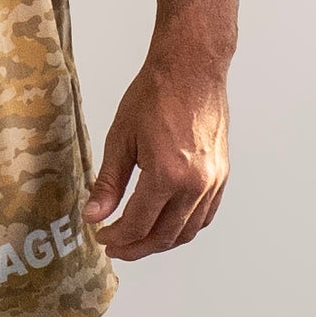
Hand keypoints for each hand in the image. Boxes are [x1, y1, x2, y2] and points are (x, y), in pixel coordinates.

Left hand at [83, 49, 228, 261]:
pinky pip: (204, 215)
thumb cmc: (156, 94)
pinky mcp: (221, 175)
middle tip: (116, 247)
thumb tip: (94, 215)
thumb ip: (108, 183)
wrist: (192, 69)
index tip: (101, 236)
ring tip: (137, 239)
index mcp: (167, 175)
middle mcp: (195, 183)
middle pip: (164, 236)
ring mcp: (213, 181)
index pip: (138, 224)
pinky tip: (165, 224)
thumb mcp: (120, 138)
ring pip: (187, 231)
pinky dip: (184, 227)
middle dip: (136, 247)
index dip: (116, 236)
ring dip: (160, 242)